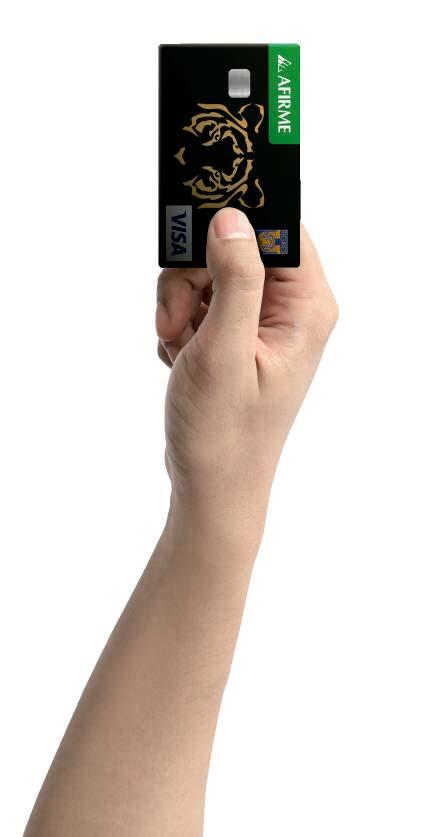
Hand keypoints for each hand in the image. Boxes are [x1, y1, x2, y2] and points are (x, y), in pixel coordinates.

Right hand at [156, 208, 337, 528]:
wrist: (210, 485)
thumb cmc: (225, 431)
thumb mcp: (225, 349)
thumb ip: (234, 279)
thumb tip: (233, 218)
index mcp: (305, 308)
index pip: (281, 230)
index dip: (238, 221)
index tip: (196, 228)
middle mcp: (288, 311)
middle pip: (234, 249)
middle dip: (193, 277)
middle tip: (177, 317)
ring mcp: (258, 326)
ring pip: (207, 275)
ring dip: (179, 304)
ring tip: (178, 346)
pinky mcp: (233, 338)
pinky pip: (197, 304)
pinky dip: (179, 326)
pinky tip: (180, 359)